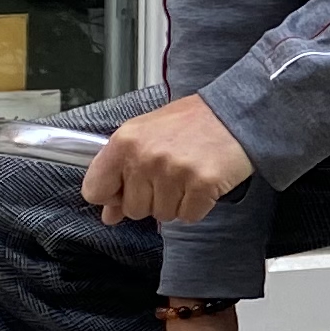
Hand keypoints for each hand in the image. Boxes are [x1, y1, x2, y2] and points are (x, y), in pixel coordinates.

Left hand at [82, 94, 251, 225]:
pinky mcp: (202, 185)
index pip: (95, 189)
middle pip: (133, 209)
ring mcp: (174, 172)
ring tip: (188, 174)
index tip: (125, 189)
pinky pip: (189, 216)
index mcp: (125, 141)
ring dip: (176, 202)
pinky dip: (197, 205)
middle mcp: (146, 157)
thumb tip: (109, 213)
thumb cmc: (192, 122)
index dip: (112, 195)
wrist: (235, 114)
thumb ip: (122, 171)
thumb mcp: (147, 136)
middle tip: (170, 173)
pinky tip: (202, 182)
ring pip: (162, 215)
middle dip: (151, 199)